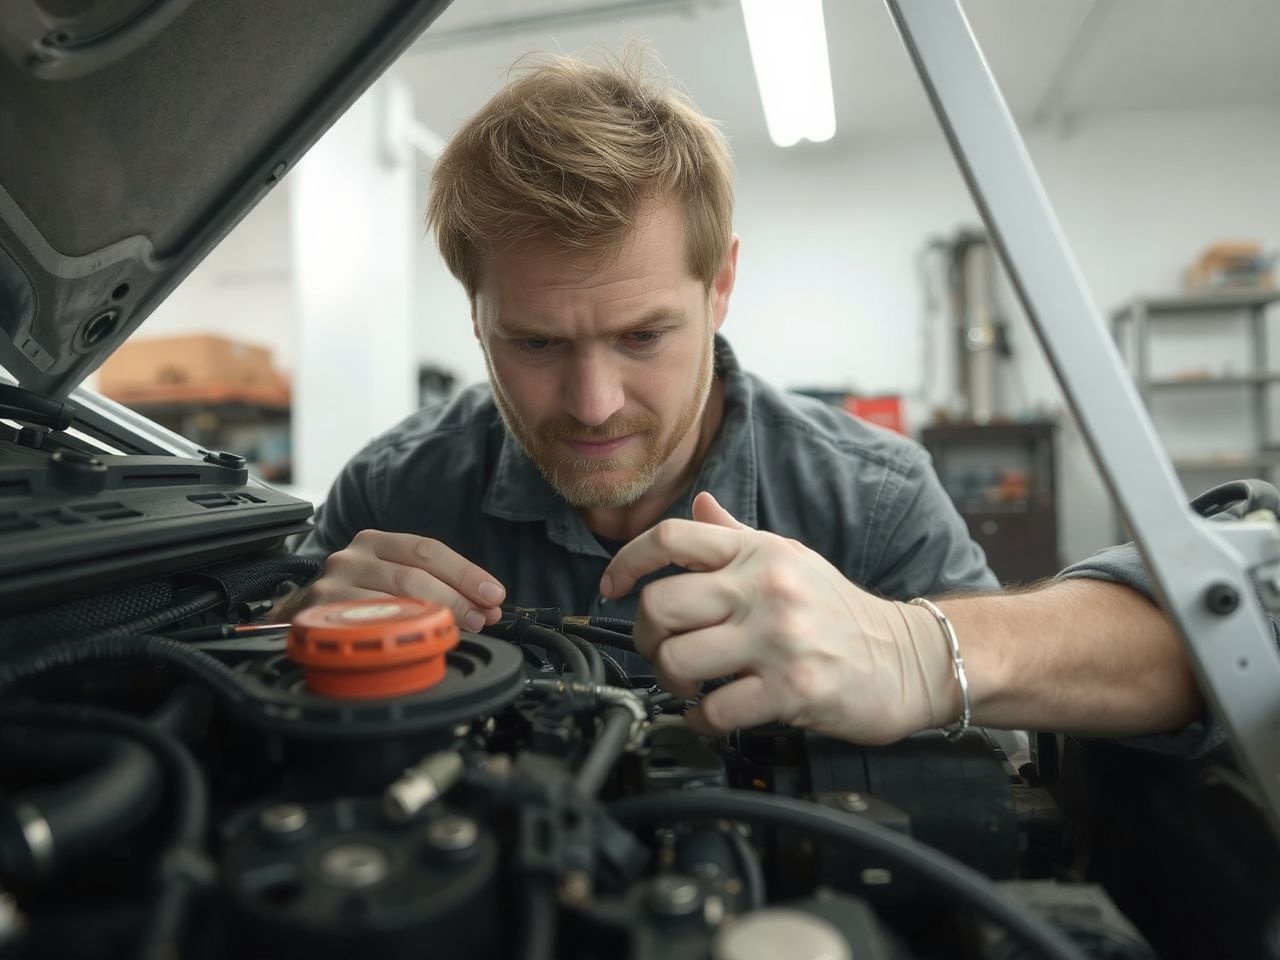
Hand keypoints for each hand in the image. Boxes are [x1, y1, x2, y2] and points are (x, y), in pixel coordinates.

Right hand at [289, 530, 505, 631]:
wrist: (298, 615)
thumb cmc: (356, 597)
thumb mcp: (390, 578)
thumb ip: (434, 585)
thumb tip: (485, 606)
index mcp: (375, 542)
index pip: (429, 550)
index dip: (466, 573)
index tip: (494, 594)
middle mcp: (352, 557)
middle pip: (415, 575)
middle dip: (458, 599)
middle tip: (484, 618)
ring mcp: (333, 584)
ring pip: (395, 599)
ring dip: (435, 617)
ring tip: (460, 630)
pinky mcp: (320, 613)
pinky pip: (370, 624)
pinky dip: (399, 632)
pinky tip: (417, 640)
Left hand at [599, 492, 957, 744]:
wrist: (909, 658)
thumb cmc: (842, 611)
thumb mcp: (791, 559)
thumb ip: (737, 536)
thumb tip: (700, 505)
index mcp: (759, 552)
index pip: (671, 538)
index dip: (625, 561)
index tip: (611, 586)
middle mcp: (766, 588)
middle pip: (660, 604)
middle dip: (645, 635)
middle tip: (660, 649)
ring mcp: (779, 639)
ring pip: (677, 659)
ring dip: (670, 681)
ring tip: (688, 684)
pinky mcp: (792, 689)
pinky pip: (715, 709)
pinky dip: (701, 719)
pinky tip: (713, 714)